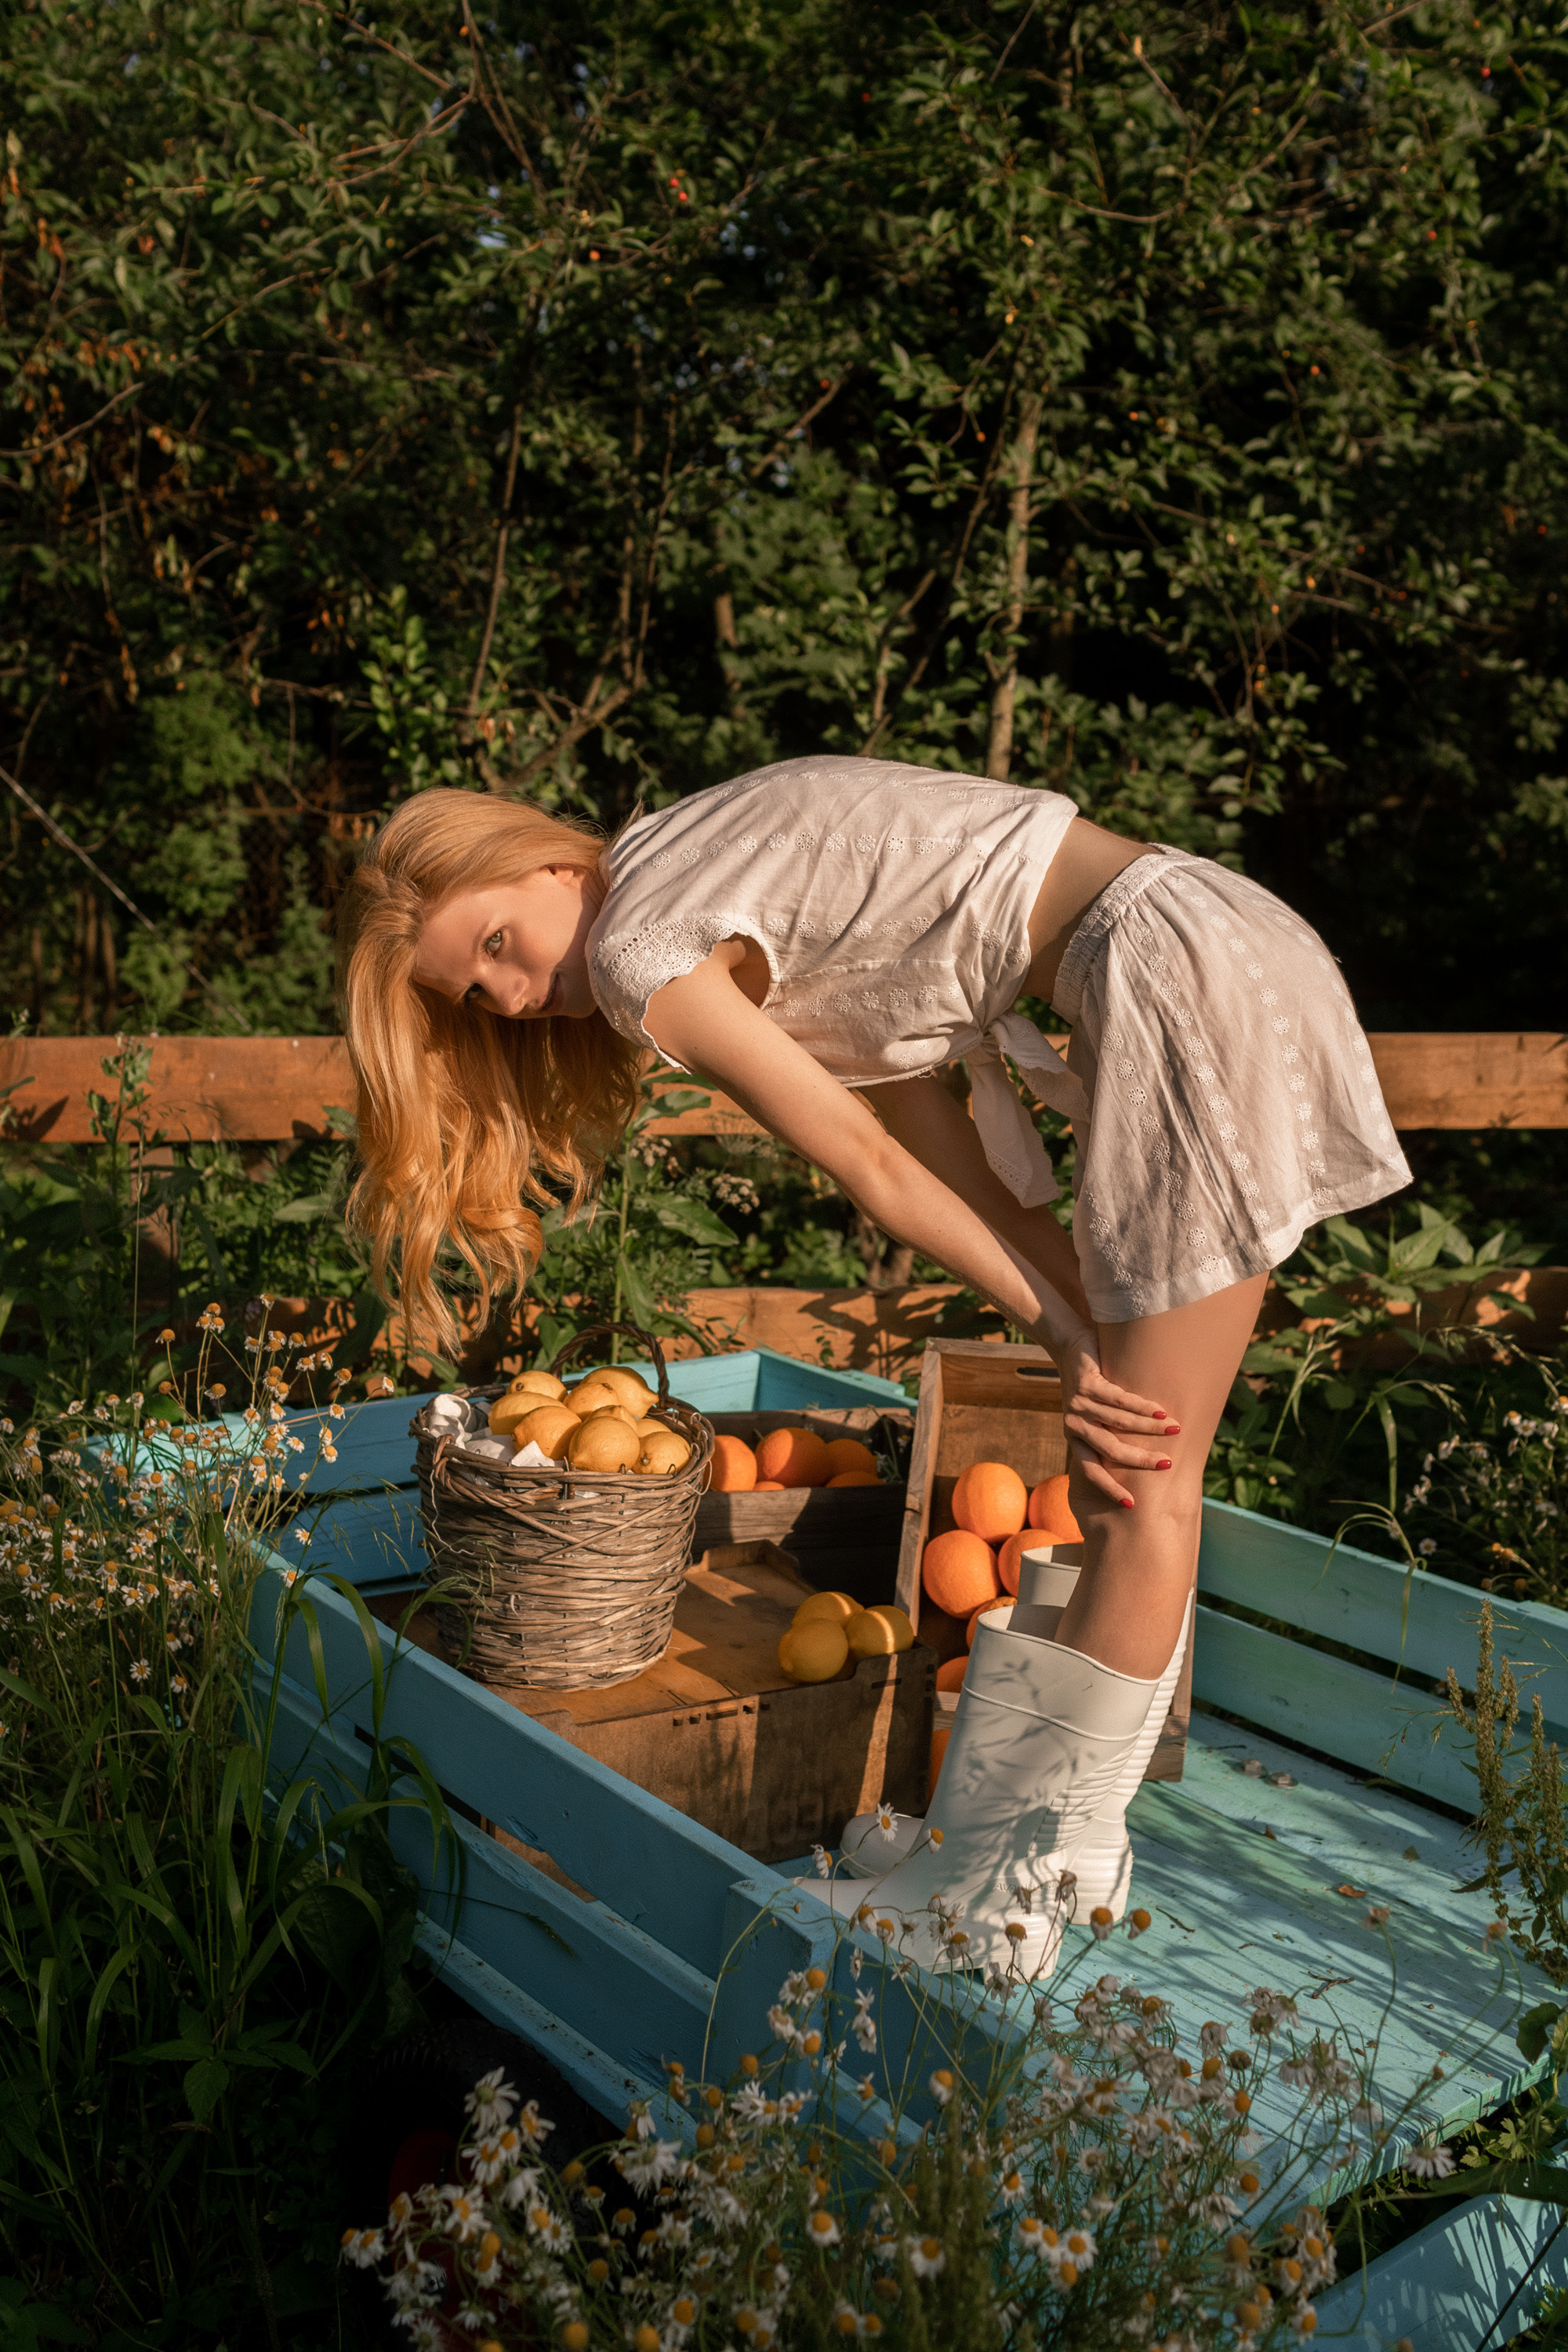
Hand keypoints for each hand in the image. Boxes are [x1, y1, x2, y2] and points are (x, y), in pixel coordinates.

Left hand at [1051, 1327, 1177, 1509]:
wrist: (1068, 1344)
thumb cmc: (1088, 1384)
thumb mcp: (1092, 1413)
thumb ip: (1108, 1432)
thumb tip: (1142, 1457)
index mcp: (1074, 1437)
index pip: (1090, 1471)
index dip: (1109, 1488)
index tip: (1132, 1504)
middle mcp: (1073, 1424)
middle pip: (1110, 1450)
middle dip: (1141, 1459)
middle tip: (1167, 1465)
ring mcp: (1078, 1403)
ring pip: (1119, 1423)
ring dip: (1150, 1429)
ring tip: (1176, 1431)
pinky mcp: (1087, 1382)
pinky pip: (1119, 1399)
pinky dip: (1143, 1407)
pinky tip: (1162, 1412)